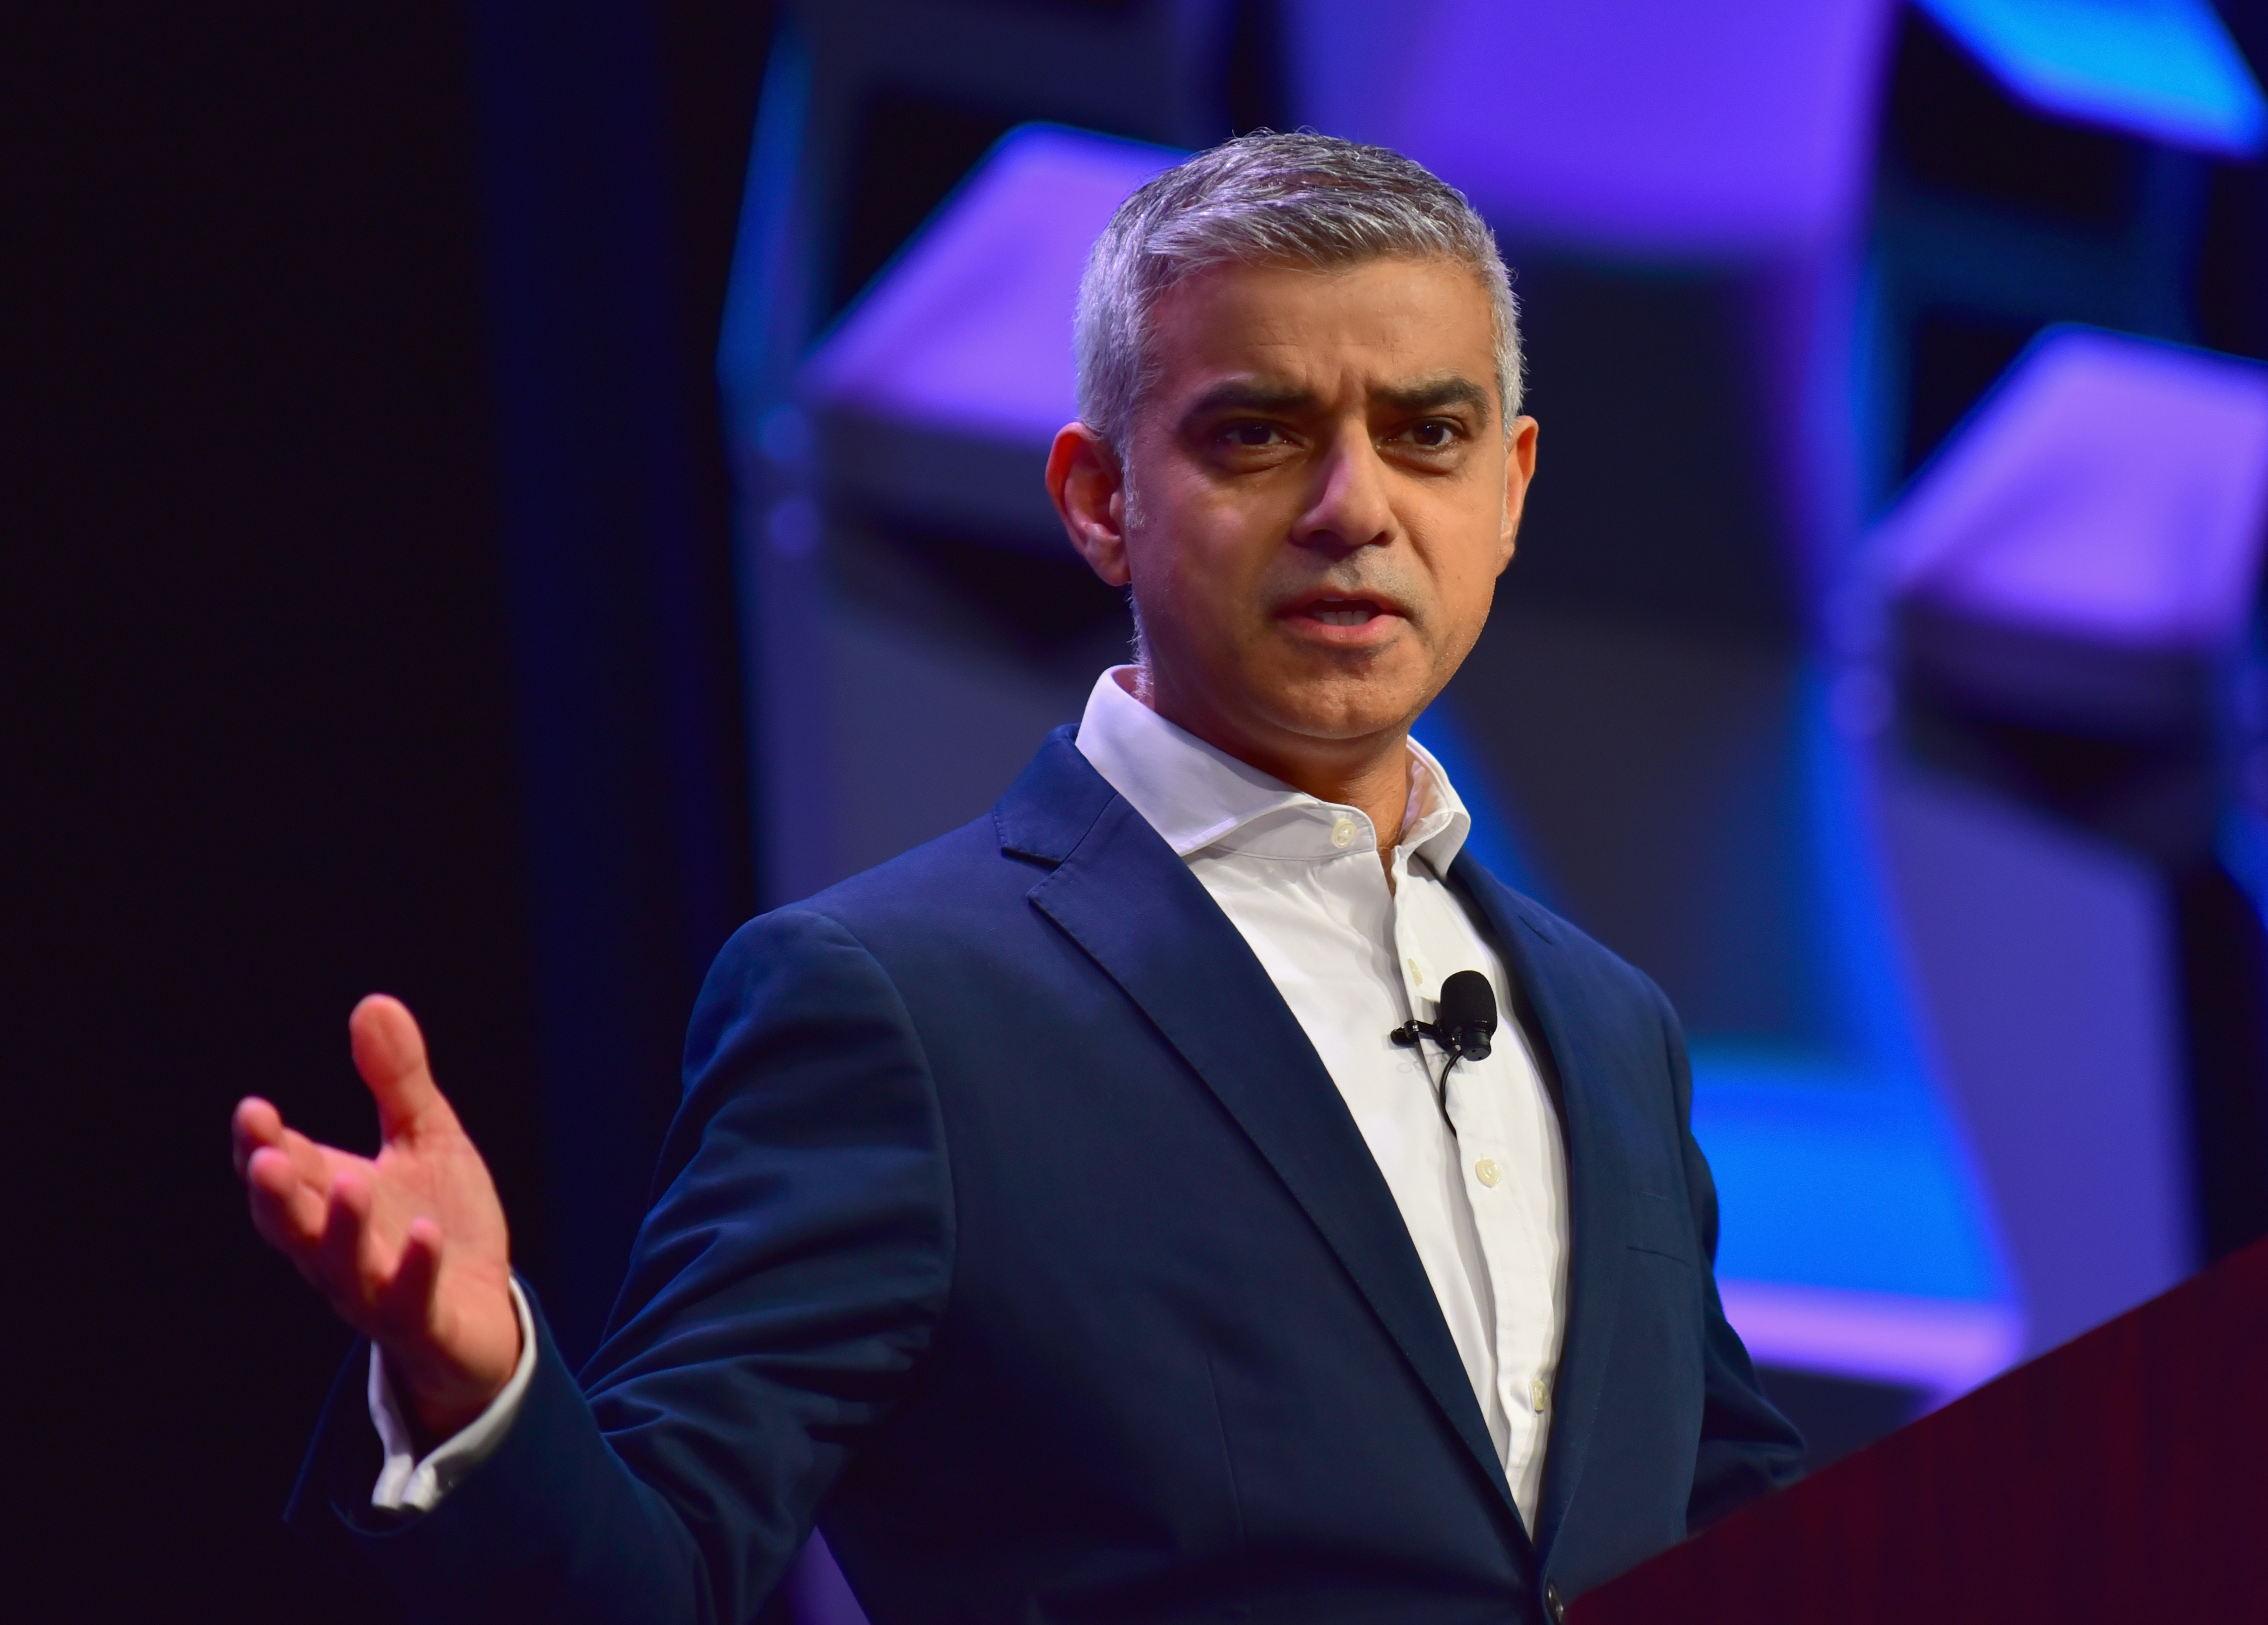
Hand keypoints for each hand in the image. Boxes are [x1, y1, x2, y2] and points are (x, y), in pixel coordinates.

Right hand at [234, 994, 520, 1439]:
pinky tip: (425, 1234)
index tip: (253, 1111)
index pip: (284, 1171)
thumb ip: (397, 1081)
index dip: (262, 1146)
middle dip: (276, 1193)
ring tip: (349, 1182)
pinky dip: (414, 1268)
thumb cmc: (439, 1222)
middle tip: (266, 1156)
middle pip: (292, 1225)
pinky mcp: (421, 1322)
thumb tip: (372, 1002)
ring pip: (341, 1267)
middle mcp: (339, 1249)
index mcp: (331, 1199)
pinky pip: (409, 1300)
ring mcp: (375, 1290)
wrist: (481, 1314)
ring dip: (338, 1229)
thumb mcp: (426, 1139)